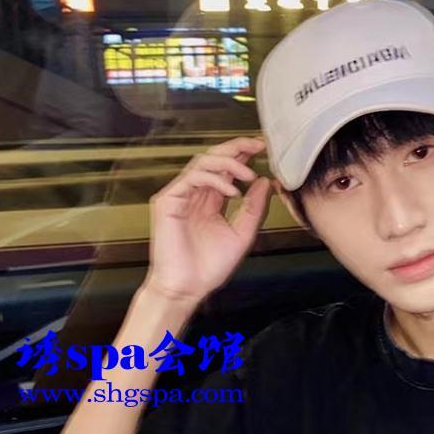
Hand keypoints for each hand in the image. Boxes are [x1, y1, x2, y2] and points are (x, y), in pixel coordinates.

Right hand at [143, 137, 271, 304]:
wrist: (187, 288)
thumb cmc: (209, 268)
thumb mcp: (242, 235)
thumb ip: (253, 208)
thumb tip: (264, 182)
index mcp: (210, 201)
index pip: (227, 169)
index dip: (244, 154)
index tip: (264, 148)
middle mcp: (195, 194)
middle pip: (214, 158)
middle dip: (237, 148)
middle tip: (258, 144)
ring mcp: (180, 195)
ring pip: (202, 162)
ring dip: (228, 163)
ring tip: (248, 174)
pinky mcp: (168, 201)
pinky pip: (192, 178)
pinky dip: (214, 179)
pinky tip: (232, 191)